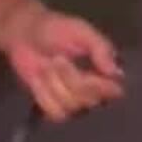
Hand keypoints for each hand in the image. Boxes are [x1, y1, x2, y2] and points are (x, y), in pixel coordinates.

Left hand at [1, 4, 125, 121]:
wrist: (25, 34)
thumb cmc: (56, 29)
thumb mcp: (81, 31)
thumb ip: (101, 48)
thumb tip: (116, 73)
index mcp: (105, 71)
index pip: (114, 91)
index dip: (102, 86)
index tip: (89, 74)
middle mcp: (93, 90)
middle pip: (90, 100)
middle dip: (71, 78)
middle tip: (58, 58)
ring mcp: (74, 101)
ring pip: (71, 106)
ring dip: (55, 84)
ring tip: (48, 65)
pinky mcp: (54, 107)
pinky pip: (54, 112)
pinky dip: (44, 94)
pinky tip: (39, 79)